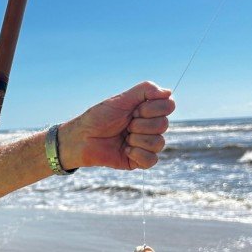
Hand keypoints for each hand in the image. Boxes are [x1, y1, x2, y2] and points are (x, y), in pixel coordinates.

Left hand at [59, 81, 174, 169]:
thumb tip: (169, 92)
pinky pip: (152, 160)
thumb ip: (145, 90)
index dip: (151, 108)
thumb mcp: (121, 99)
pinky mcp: (138, 161)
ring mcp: (144, 144)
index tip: (133, 110)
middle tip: (125, 125)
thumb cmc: (99, 117)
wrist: (82, 138)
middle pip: (164, 125)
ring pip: (159, 143)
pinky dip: (138, 154)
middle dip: (141, 124)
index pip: (168, 106)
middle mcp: (149, 127)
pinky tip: (125, 150)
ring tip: (124, 138)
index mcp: (147, 111)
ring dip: (138, 139)